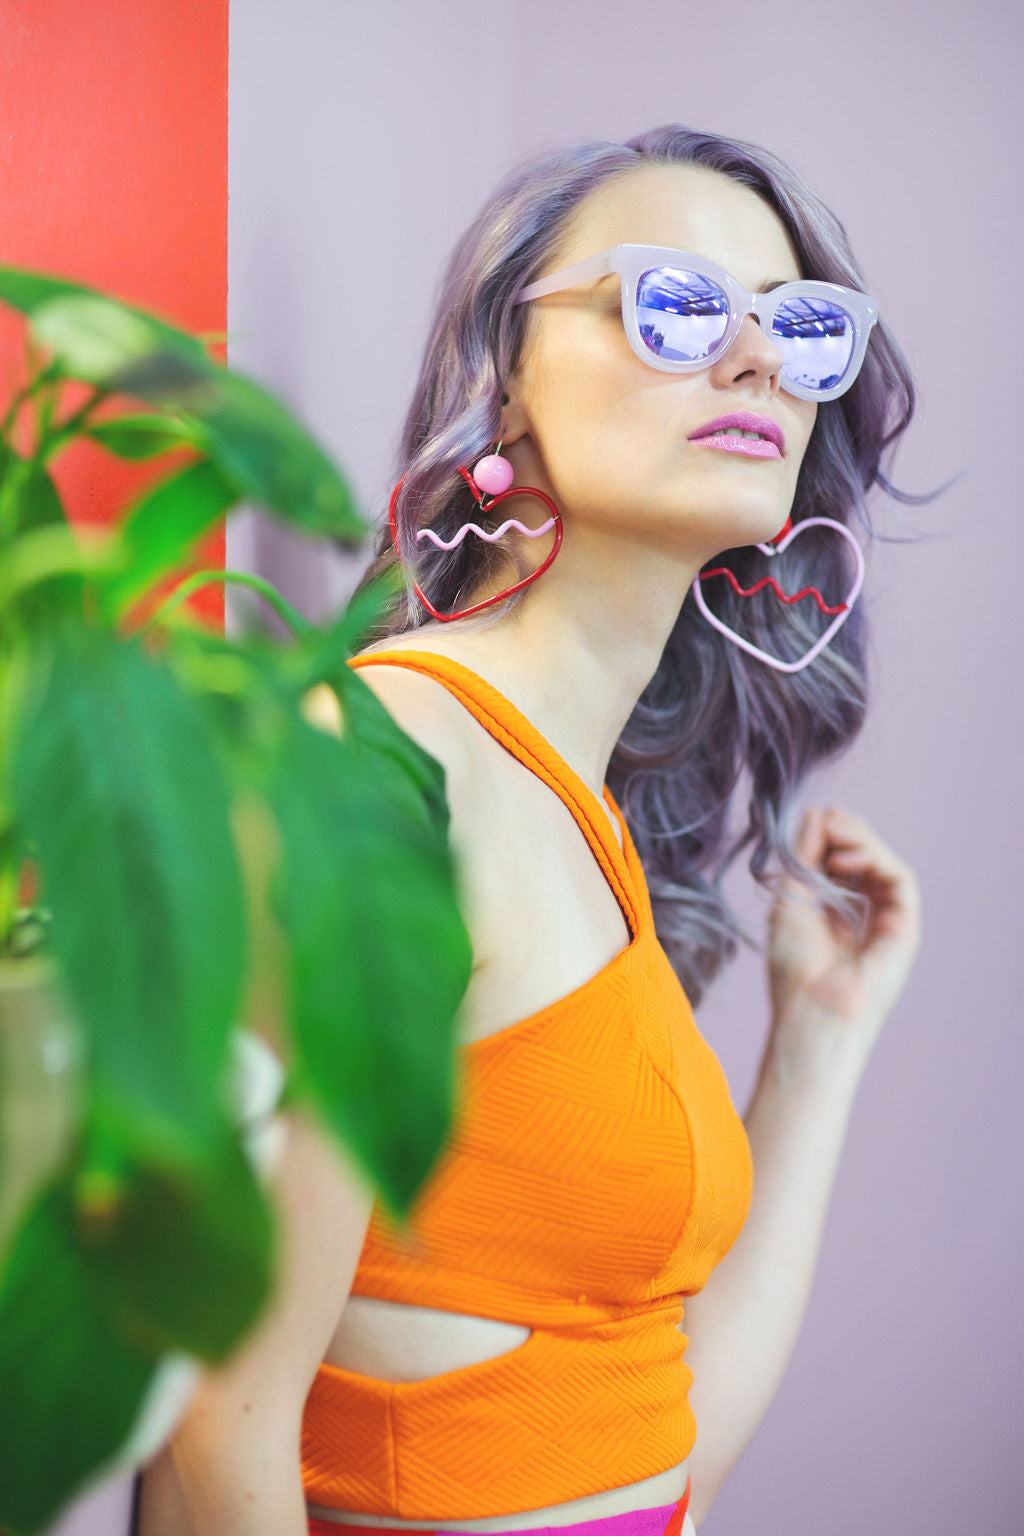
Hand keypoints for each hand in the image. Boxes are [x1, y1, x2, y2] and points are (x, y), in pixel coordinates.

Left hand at [766, 804, 921, 1055]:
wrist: (811, 1011)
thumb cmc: (794, 966)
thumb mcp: (792, 897)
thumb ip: (805, 854)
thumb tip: (818, 811)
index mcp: (834, 914)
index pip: (841, 864)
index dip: (832, 837)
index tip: (816, 818)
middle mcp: (864, 917)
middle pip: (866, 861)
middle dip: (848, 834)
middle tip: (829, 818)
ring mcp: (887, 923)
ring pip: (885, 866)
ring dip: (862, 841)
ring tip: (835, 833)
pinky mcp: (905, 928)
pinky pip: (900, 880)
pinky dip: (877, 860)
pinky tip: (848, 857)